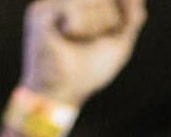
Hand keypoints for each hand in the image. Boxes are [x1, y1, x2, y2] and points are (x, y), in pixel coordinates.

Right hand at [21, 0, 146, 107]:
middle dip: (106, 24)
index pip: (111, 1)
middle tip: (86, 42)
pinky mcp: (40, 12)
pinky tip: (64, 36)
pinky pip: (73, 9)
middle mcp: (64, 1)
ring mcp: (50, 4)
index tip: (105, 36)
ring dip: (92, 28)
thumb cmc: (89, 72)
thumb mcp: (119, 44)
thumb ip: (130, 18)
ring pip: (91, 1)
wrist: (63, 94)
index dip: (114, 18)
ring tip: (75, 41)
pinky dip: (77, 27)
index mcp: (81, 5)